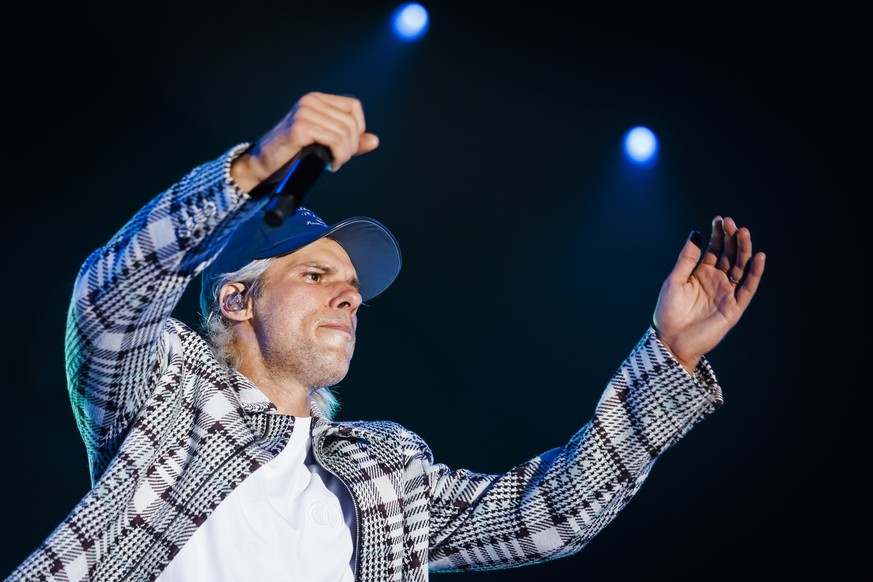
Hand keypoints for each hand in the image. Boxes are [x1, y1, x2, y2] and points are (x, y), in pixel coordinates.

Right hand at [231, 92, 379, 191]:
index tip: (347, 147)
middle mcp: (310, 101)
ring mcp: (304, 112)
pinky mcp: (300, 127)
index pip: (354, 106)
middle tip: (339, 160)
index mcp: (316, 100)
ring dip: (344, 154)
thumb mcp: (324, 144)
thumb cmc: (292, 155)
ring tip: (333, 163)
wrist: (263, 165)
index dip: (358, 129)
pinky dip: (338, 156)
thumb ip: (349, 141)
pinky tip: (330, 165)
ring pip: (345, 133)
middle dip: (351, 146)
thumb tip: (374, 141)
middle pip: (351, 122)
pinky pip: (334, 141)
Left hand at [653, 216, 765, 373]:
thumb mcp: (675, 280)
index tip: (719, 219)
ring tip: (743, 232)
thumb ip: (687, 258)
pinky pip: (748, 288)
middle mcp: (717, 281)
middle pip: (729, 255)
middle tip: (730, 222)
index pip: (714, 249)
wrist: (670, 340)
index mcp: (701, 273)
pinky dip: (755, 273)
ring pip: (740, 267)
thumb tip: (696, 233)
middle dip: (731, 238)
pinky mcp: (734, 307)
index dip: (717, 234)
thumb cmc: (668, 312)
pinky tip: (758, 257)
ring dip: (743, 250)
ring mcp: (727, 293)